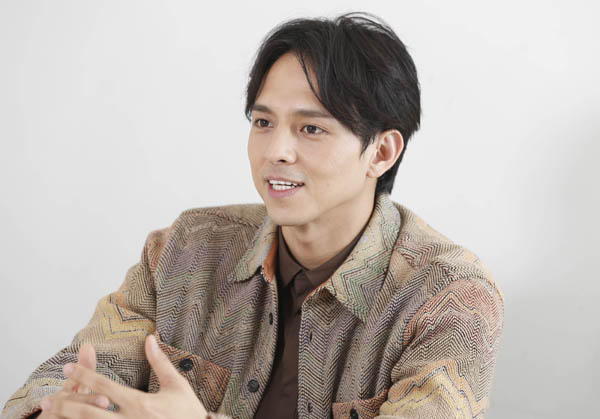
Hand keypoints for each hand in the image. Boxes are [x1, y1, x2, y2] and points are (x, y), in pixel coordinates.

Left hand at [39, 334, 208, 418]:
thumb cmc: (189, 412)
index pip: (105, 387)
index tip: (67, 367)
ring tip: (51, 414)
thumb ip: (159, 361)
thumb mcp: (177, 385)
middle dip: (67, 404)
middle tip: (47, 398)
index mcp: (140, 404)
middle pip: (89, 412)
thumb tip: (149, 338)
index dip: (84, 376)